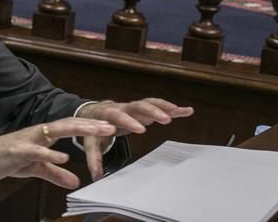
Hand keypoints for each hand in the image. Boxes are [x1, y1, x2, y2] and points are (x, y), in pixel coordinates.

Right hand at [0, 117, 115, 188]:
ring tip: (95, 131)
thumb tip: (76, 182)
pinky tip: (63, 155)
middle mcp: (38, 133)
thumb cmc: (8, 159)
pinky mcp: (17, 149)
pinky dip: (50, 152)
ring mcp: (28, 139)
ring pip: (56, 131)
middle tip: (112, 125)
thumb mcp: (37, 169)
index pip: (72, 127)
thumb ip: (56, 173)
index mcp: (44, 136)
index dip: (90, 127)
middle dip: (90, 124)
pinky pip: (36, 151)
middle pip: (69, 124)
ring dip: (77, 130)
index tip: (110, 126)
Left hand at [77, 98, 193, 179]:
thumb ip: (94, 157)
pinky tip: (186, 111)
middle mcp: (122, 108)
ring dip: (163, 108)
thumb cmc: (94, 127)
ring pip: (149, 104)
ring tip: (176, 113)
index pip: (117, 116)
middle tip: (164, 119)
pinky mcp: (142, 109)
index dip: (129, 122)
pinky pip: (158, 106)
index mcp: (108, 114)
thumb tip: (96, 175)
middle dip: (151, 112)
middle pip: (137, 106)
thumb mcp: (91, 142)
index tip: (140, 129)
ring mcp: (133, 107)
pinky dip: (171, 109)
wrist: (94, 112)